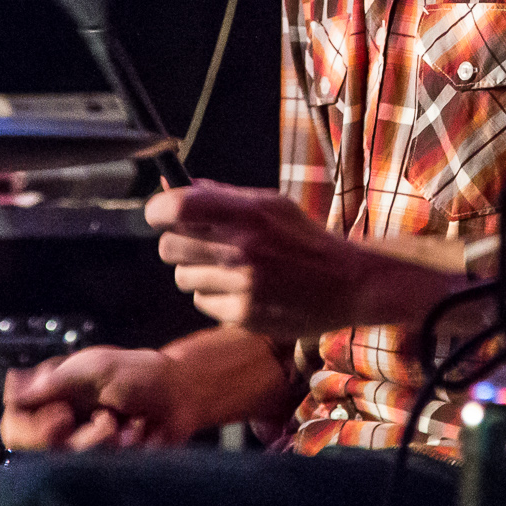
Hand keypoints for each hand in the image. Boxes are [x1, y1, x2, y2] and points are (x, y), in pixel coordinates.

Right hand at [0, 346, 197, 450]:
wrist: (181, 394)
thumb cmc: (139, 373)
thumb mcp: (96, 368)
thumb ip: (54, 382)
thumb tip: (12, 391)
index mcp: (51, 396)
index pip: (15, 425)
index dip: (32, 429)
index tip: (63, 417)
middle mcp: (60, 424)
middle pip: (42, 453)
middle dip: (80, 439)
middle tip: (107, 420)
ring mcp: (82, 445)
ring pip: (71, 464)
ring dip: (105, 443)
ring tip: (126, 424)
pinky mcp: (103, 463)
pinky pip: (98, 471)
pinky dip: (123, 452)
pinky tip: (137, 434)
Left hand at [145, 182, 460, 339]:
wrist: (347, 284)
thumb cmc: (304, 239)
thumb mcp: (271, 204)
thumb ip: (222, 197)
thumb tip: (173, 188)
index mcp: (247, 213)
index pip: (176, 209)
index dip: (159, 211)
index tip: (162, 215)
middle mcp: (242, 248)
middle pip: (168, 246)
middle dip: (178, 244)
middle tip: (200, 245)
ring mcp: (242, 285)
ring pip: (181, 278)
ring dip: (196, 273)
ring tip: (228, 270)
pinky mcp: (243, 316)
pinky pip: (201, 303)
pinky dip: (214, 297)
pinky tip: (241, 291)